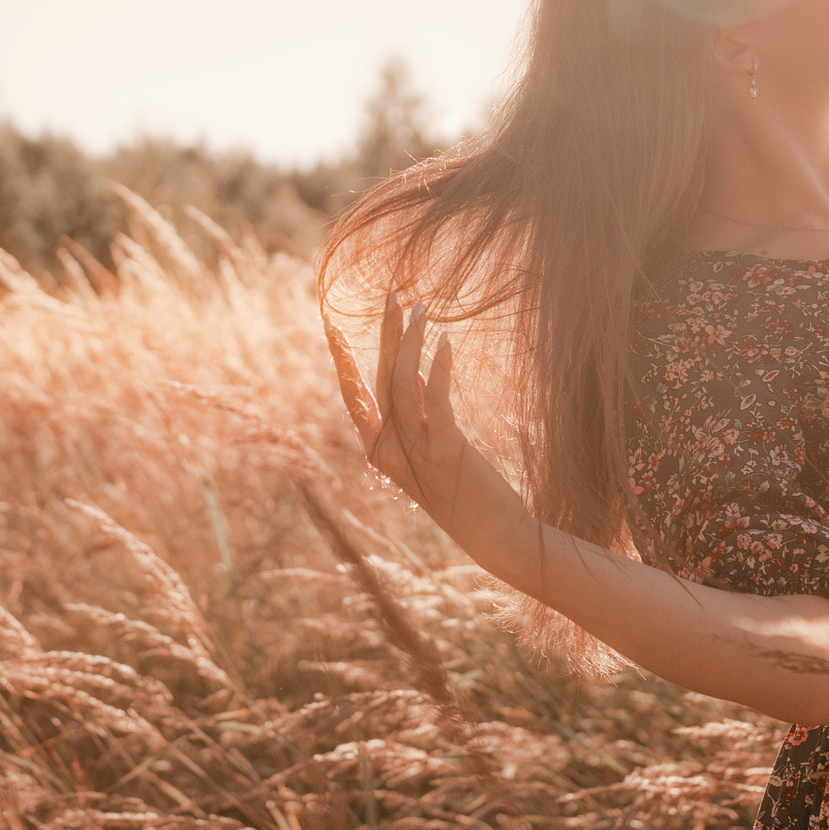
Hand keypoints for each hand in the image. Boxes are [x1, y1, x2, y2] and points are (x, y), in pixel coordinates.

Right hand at [325, 294, 470, 522]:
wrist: (494, 534)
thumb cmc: (464, 491)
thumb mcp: (433, 449)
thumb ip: (419, 414)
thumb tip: (417, 373)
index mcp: (380, 450)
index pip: (355, 396)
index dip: (343, 361)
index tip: (333, 326)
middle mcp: (389, 450)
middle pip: (380, 380)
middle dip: (384, 334)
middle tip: (391, 295)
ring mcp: (414, 450)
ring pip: (402, 384)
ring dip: (409, 341)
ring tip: (419, 307)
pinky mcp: (445, 449)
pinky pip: (436, 400)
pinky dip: (439, 368)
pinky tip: (445, 342)